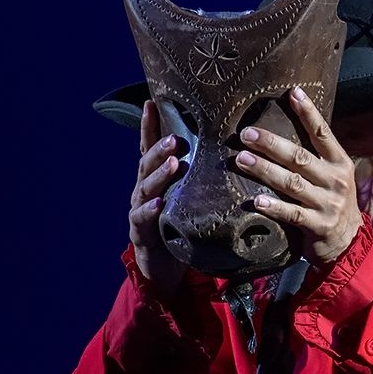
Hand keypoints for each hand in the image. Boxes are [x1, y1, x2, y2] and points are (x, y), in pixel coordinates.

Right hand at [129, 100, 187, 297]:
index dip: (150, 126)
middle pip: (148, 164)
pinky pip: (142, 219)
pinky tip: (159, 203)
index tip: (152, 102)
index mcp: (157, 181)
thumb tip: (233, 155)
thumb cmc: (181, 231)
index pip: (151, 149)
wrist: (165, 271)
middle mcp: (145, 192)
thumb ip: (203, 180)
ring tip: (173, 162)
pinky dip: (150, 210)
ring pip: (146, 188)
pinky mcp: (141, 234)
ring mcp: (140, 211)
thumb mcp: (192, 202)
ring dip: (159, 174)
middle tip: (175, 137)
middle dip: (160, 149)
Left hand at [235, 87, 364, 265]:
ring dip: (265, 170)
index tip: (292, 93)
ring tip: (242, 159)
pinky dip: (273, 207)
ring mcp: (328, 204)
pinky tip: (256, 201)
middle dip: (271, 143)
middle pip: (300, 157)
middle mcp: (335, 180)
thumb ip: (315, 157)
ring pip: (292, 183)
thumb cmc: (333, 204)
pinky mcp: (318, 226)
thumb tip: (284, 130)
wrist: (350, 243)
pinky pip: (292, 214)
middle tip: (247, 133)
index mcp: (339, 163)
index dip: (308, 113)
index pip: (323, 133)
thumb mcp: (333, 177)